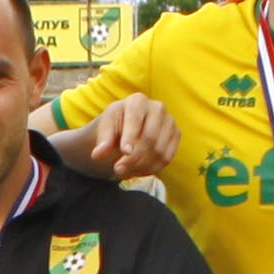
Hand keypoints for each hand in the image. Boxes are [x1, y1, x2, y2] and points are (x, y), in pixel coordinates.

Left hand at [67, 95, 182, 182]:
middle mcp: (157, 108)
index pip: (135, 120)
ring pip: (159, 151)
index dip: (130, 137)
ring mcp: (170, 121)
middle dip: (133, 158)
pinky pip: (167, 157)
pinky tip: (139, 170)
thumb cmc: (115, 126)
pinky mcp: (176, 135)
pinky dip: (152, 168)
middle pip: (149, 138)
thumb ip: (103, 141)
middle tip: (118, 169)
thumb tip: (97, 154)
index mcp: (137, 101)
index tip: (124, 152)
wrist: (128, 127)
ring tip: (126, 171)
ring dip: (141, 166)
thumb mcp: (105, 130)